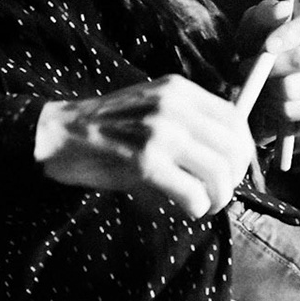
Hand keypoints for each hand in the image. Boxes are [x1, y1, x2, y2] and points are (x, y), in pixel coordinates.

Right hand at [33, 77, 253, 218]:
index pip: (235, 118)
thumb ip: (187, 122)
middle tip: (218, 195)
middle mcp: (175, 106)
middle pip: (234, 148)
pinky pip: (193, 193)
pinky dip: (197, 208)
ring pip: (219, 172)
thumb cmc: (105, 128)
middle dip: (233, 179)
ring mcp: (161, 132)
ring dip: (219, 198)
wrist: (57, 134)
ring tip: (205, 205)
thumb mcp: (151, 108)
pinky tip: (187, 210)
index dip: (242, 151)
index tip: (232, 171)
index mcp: (179, 90)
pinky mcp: (146, 162)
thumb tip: (227, 158)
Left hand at [236, 1, 299, 142]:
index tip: (267, 46)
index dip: (289, 34)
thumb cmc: (260, 49)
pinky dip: (273, 108)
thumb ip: (264, 14)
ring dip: (266, 89)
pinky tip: (272, 100)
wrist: (263, 86)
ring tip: (259, 84)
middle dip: (269, 67)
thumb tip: (281, 9)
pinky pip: (292, 110)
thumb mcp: (254, 28)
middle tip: (247, 67)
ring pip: (292, 88)